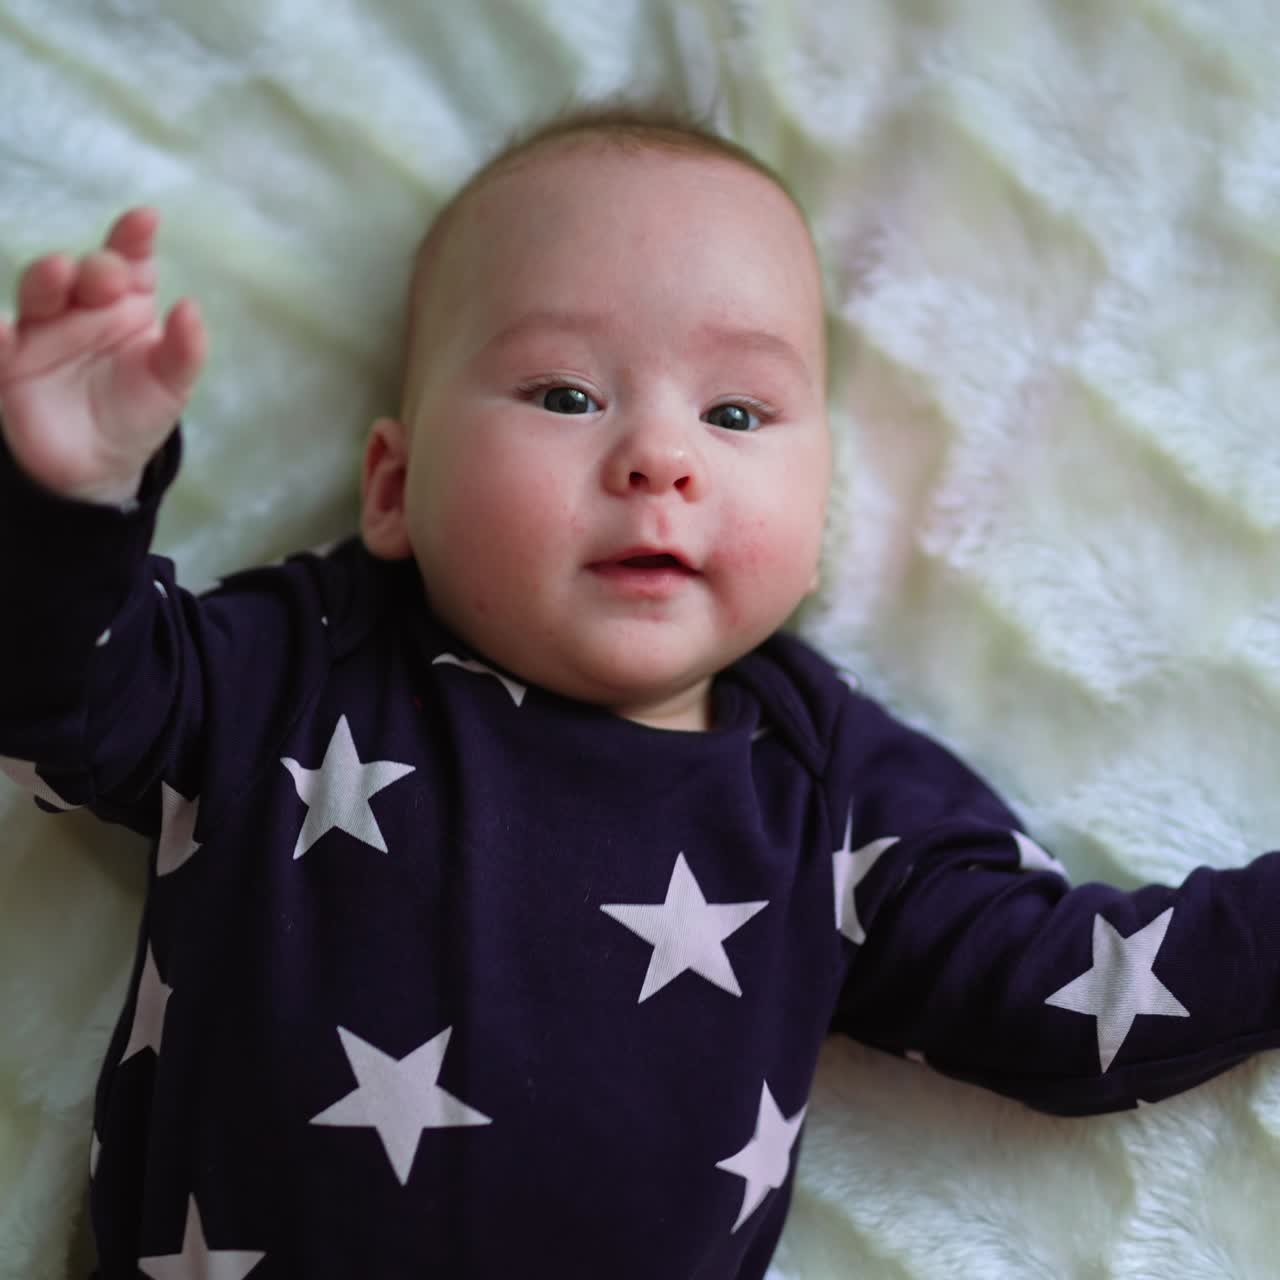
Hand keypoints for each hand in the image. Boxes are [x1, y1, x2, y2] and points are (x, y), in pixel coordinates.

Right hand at [0, 207, 205, 503]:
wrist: (99, 464)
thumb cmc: (138, 410)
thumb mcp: (171, 384)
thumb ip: (185, 349)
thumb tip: (190, 306)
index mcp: (126, 304)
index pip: (131, 261)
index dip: (134, 238)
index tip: (146, 220)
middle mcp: (82, 307)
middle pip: (85, 273)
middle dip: (96, 267)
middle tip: (106, 276)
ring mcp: (43, 330)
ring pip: (39, 292)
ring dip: (46, 279)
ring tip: (59, 273)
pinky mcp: (10, 362)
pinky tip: (1, 330)